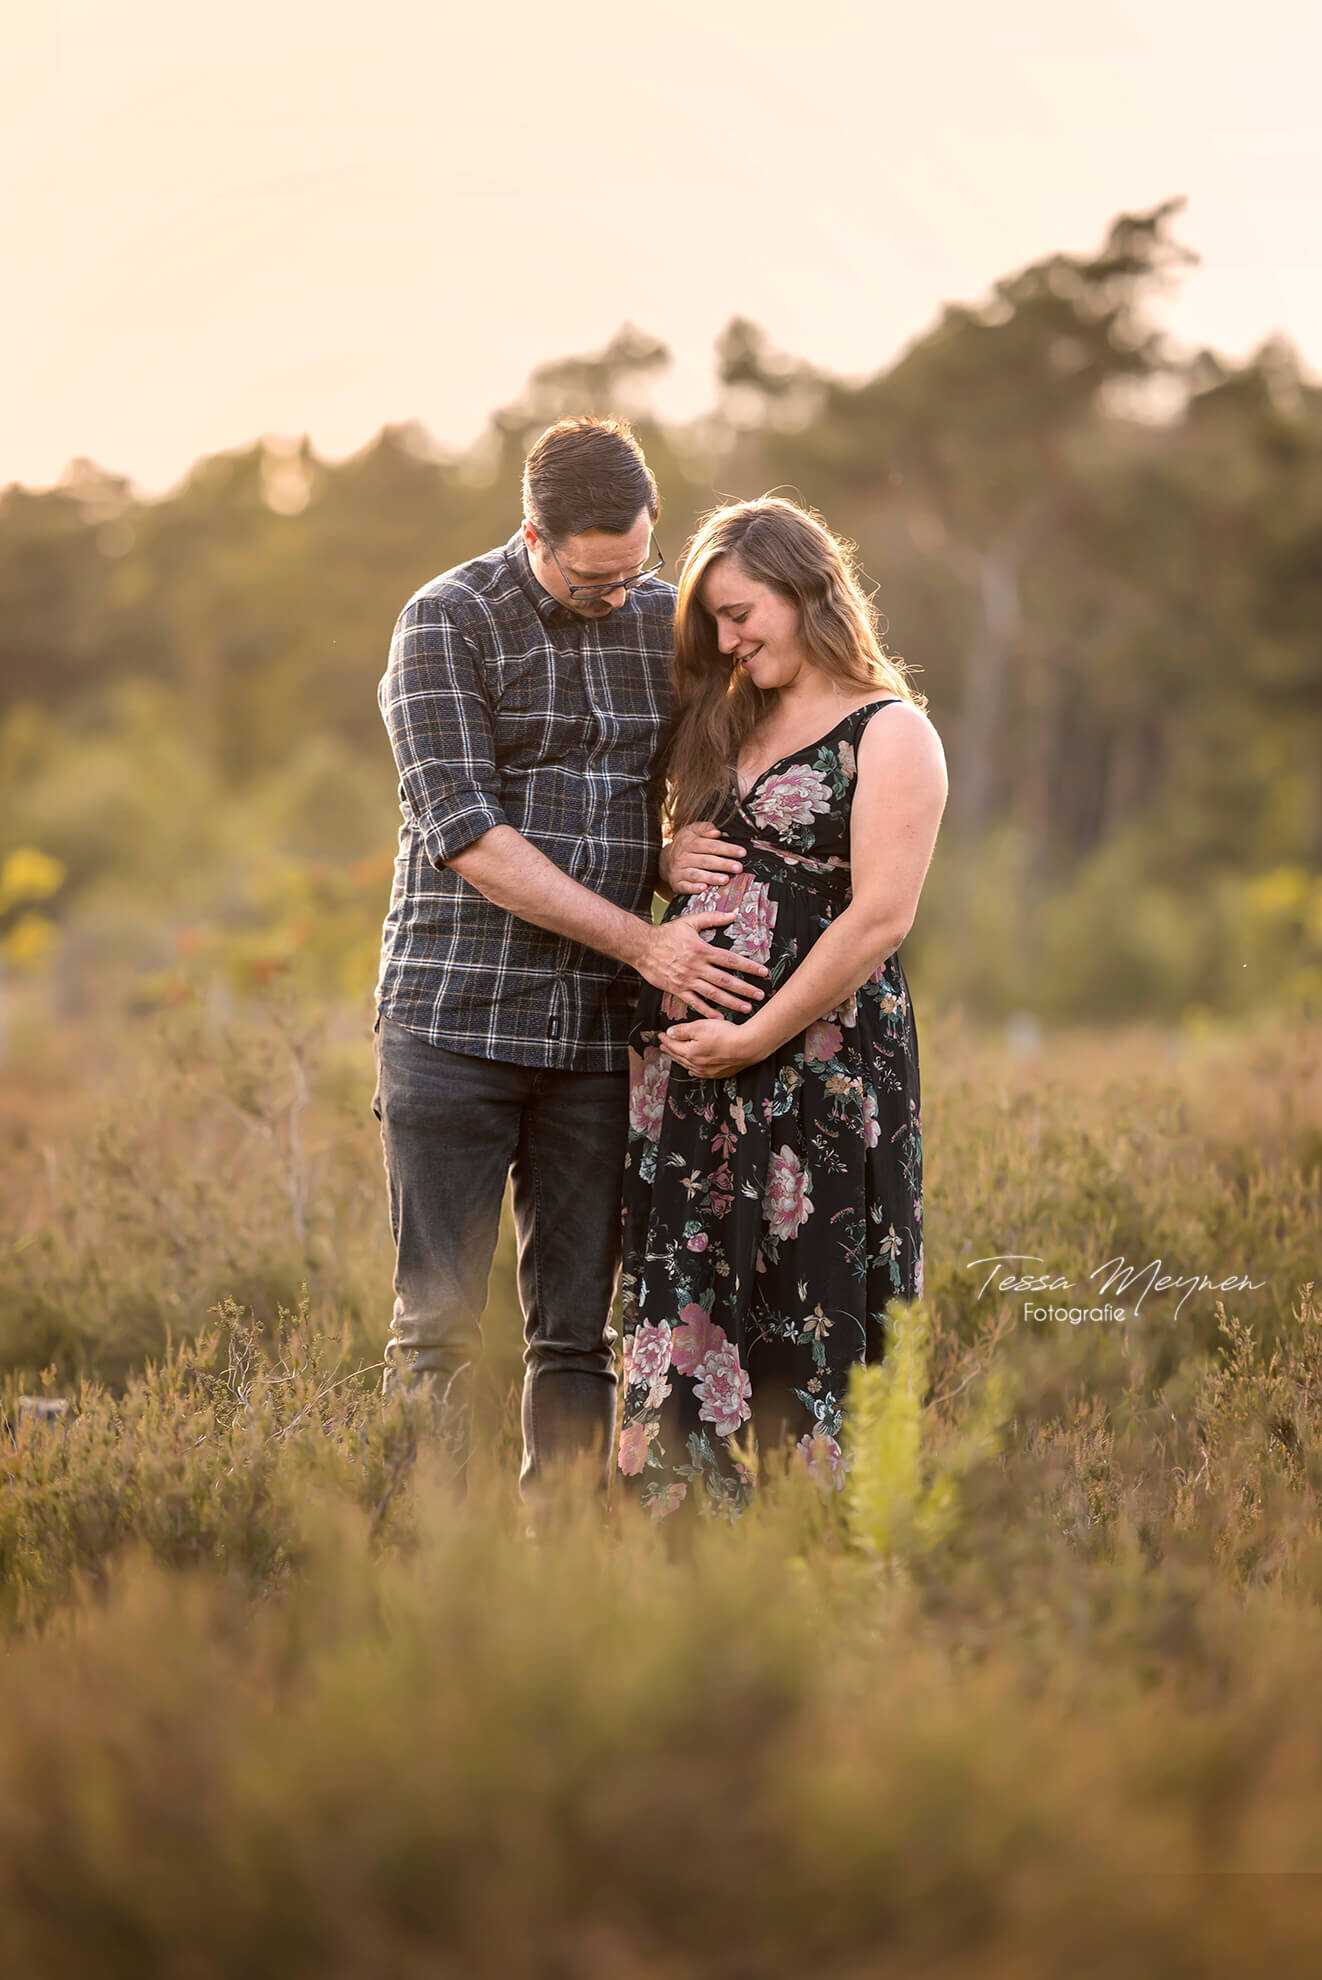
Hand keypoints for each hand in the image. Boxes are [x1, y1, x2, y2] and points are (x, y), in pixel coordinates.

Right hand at [637, 914, 768, 1018]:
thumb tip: (733, 914)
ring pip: (713, 994)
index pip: (731, 960)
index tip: (763, 972)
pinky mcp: (677, 989)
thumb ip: (712, 918)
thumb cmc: (666, 934)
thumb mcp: (689, 922)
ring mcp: (687, 980)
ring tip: (747, 1008)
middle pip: (726, 980)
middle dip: (745, 988)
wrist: (641, 947)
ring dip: (731, 1002)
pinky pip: (695, 1002)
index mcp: (702, 950)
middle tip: (761, 995)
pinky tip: (719, 1017)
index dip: (749, 966)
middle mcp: (697, 967)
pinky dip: (707, 1011)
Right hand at [660, 821, 745, 894]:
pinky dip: (694, 888)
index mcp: (688, 843)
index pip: (710, 845)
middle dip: (723, 864)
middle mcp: (683, 857)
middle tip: (738, 867)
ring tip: (725, 879)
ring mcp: (679, 871)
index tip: (741, 852)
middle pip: (706, 860)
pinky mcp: (677, 884)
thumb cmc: (684, 845)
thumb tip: (716, 831)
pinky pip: (685, 886)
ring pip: (697, 874)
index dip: (727, 849)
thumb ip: (704, 828)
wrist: (664, 860)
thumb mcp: (691, 831)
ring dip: (712, 877)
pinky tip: (704, 888)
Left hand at [662, 1018, 762, 1078]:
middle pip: (679, 1056)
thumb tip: (669, 1033)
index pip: (673, 1045)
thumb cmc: (726, 1035)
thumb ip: (682, 1031)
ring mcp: (708, 1071)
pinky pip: (701, 1073)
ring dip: (680, 1060)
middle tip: (663, 1046)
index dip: (665, 1039)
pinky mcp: (720, 1073)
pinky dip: (693, 1069)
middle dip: (670, 1050)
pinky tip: (693, 1069)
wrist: (748, 1046)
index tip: (660, 1035)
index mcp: (690, 1053)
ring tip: (675, 1056)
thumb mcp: (700, 1026)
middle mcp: (697, 1065)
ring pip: (689, 1066)